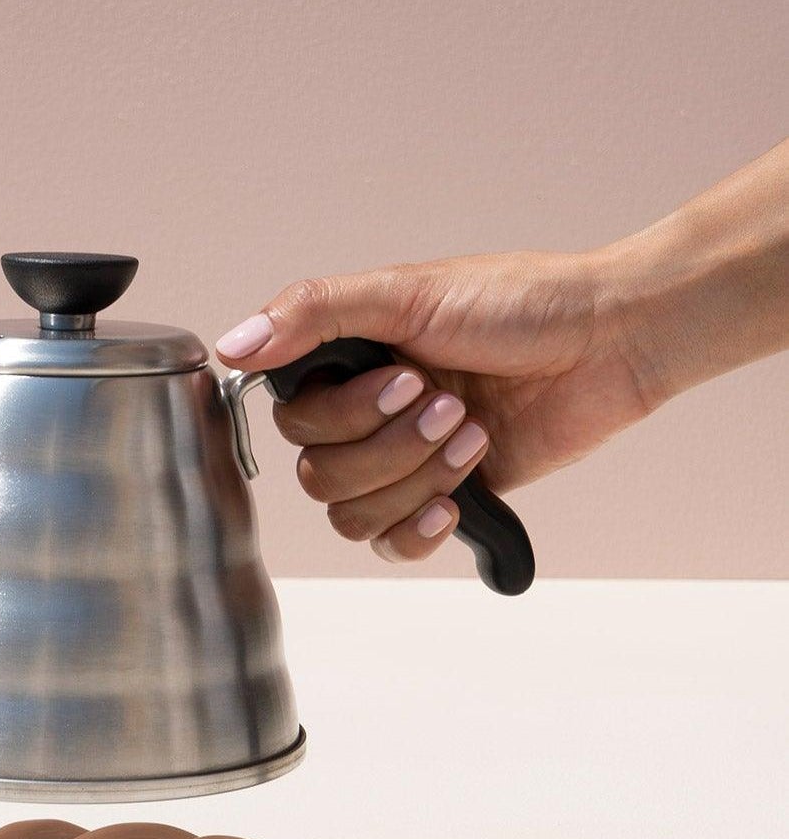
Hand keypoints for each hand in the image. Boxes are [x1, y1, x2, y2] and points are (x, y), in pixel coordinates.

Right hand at [215, 249, 651, 563]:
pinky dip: (419, 531)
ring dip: (416, 478)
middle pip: (318, 475)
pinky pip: (392, 546)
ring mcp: (404, 461)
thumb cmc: (517, 302)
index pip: (292, 421)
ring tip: (473, 433)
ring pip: (353, 515)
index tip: (406, 377)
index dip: (344, 415)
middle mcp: (365, 414)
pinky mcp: (446, 498)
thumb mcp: (405, 292)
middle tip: (451, 403)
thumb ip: (311, 314)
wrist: (607, 340)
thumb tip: (231, 348)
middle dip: (390, 446)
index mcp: (346, 362)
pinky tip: (456, 500)